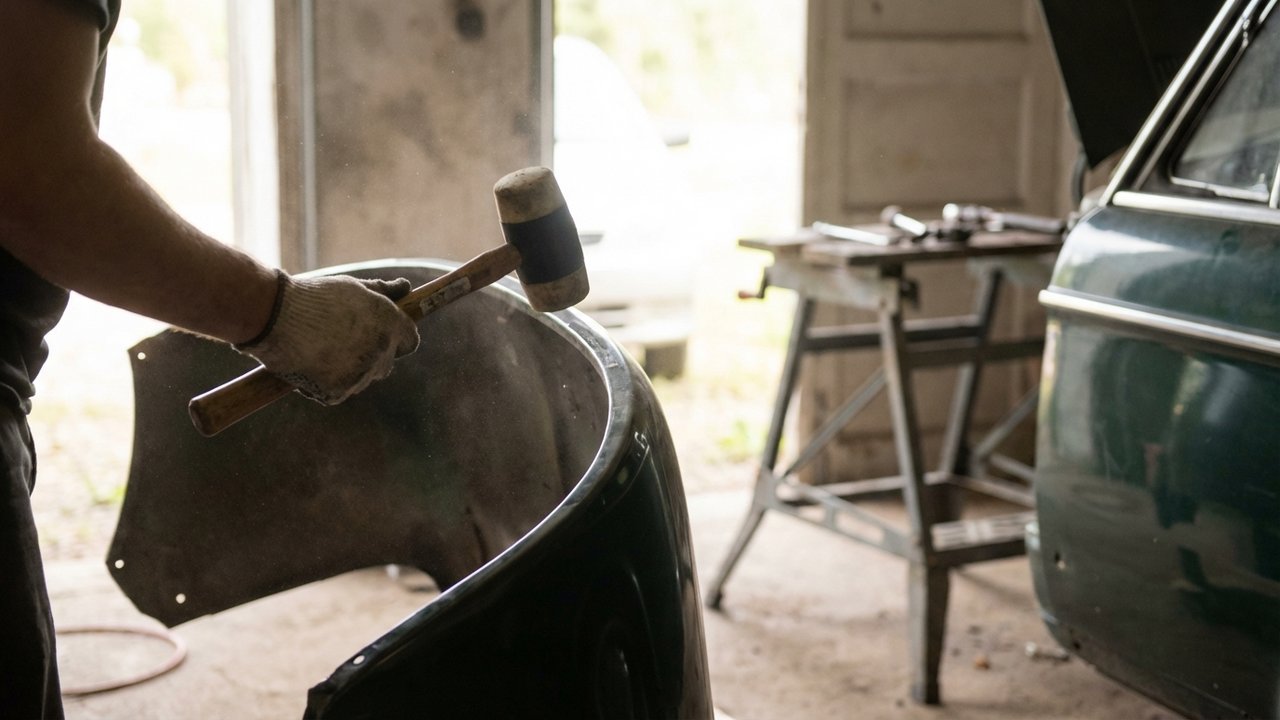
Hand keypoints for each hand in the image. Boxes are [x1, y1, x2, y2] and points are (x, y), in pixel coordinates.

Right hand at [236, 273, 419, 404]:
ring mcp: (360, 374)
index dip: (397, 338)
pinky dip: (326, 383)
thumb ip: (382, 291)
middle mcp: (380, 349)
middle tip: (343, 341)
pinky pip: (339, 392)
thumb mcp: (351, 287)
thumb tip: (405, 288)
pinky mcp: (337, 392)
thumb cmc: (312, 297)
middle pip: (387, 363)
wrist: (274, 315)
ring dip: (350, 370)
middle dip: (372, 355)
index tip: (382, 336)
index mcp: (388, 322)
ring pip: (363, 379)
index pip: (410, 341)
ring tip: (321, 348)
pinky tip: (309, 362)